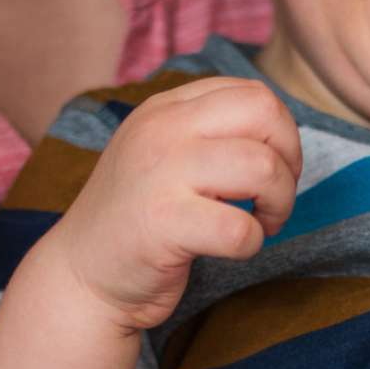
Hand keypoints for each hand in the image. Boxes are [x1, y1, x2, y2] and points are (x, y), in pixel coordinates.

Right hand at [51, 76, 302, 330]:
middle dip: (289, 159)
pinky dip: (252, 242)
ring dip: (280, 203)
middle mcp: (162, 130)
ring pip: (263, 167)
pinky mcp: (162, 223)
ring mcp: (160, 174)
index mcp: (166, 108)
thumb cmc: (138, 219)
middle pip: (265, 114)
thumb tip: (281, 131)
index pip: (252, 93)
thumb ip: (209, 132)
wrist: (80, 275)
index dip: (281, 133)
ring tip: (262, 223)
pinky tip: (234, 248)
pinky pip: (240, 227)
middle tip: (274, 196)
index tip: (271, 170)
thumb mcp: (163, 154)